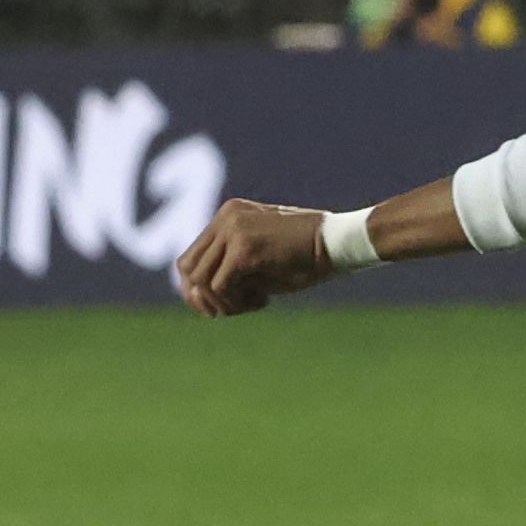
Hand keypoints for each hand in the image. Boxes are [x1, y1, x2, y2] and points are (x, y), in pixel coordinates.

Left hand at [175, 199, 331, 316]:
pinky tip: (265, 300)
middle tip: (234, 310)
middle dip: (204, 299)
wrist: (338, 242)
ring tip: (255, 302)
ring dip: (225, 303)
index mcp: (229, 215)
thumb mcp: (262, 261)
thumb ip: (232, 271)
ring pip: (200, 281)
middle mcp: (226, 218)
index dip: (200, 290)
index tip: (226, 306)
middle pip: (186, 268)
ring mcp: (233, 230)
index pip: (192, 257)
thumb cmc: (308, 256)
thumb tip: (198, 299)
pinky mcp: (243, 248)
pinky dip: (238, 303)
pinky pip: (219, 288)